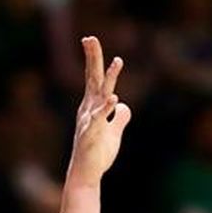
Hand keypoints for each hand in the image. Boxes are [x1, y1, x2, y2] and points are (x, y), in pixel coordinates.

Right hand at [71, 36, 131, 179]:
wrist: (87, 174)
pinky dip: (106, 109)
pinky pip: (100, 119)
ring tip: (117, 62)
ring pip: (100, 95)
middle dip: (93, 58)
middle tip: (90, 38)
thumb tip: (124, 106)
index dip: (94, 59)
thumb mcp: (113, 133)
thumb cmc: (98, 154)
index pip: (94, 78)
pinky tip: (114, 99)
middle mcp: (89, 109)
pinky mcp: (92, 134)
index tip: (90, 40)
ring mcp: (90, 121)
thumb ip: (120, 118)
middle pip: (92, 79)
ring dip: (109, 78)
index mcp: (93, 106)